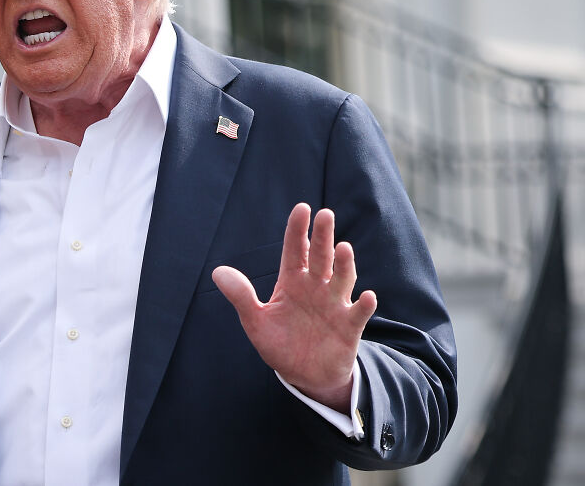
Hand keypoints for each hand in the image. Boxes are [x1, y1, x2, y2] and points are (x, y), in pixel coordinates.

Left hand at [212, 203, 376, 411]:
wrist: (304, 375)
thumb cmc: (280, 343)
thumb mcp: (255, 321)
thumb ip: (241, 296)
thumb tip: (217, 272)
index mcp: (292, 281)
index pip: (295, 249)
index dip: (297, 230)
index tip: (301, 208)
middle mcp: (316, 287)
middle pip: (320, 257)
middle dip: (322, 236)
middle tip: (325, 215)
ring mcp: (334, 304)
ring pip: (342, 279)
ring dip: (344, 265)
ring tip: (343, 248)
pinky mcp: (349, 326)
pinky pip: (358, 313)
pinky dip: (364, 305)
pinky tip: (367, 296)